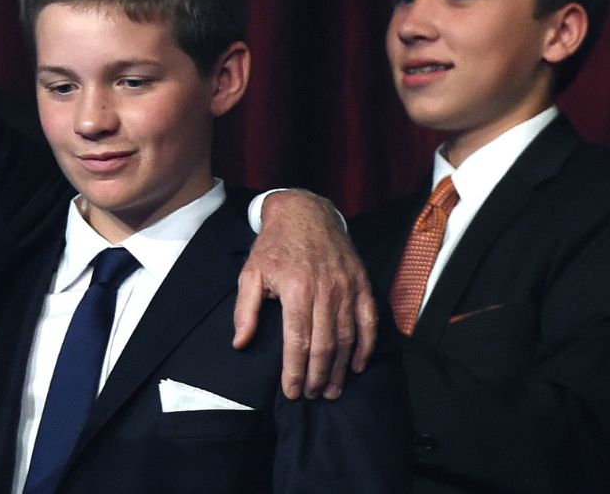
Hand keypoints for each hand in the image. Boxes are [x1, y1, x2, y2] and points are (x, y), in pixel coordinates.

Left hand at [232, 189, 375, 399]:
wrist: (305, 212)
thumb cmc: (274, 246)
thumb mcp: (250, 273)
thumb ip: (245, 310)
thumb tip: (240, 343)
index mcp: (295, 288)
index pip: (297, 340)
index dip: (295, 371)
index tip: (291, 392)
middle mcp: (325, 289)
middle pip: (324, 344)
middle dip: (317, 376)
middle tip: (310, 395)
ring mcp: (347, 286)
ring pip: (347, 337)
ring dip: (340, 368)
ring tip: (331, 390)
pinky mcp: (362, 283)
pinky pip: (369, 320)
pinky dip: (366, 345)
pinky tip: (357, 365)